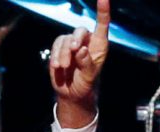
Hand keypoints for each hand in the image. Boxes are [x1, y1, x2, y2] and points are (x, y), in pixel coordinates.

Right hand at [48, 0, 110, 127]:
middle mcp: (86, 42)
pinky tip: (58, 67)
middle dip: (75, 39)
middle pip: (80, 30)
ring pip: (65, 39)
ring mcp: (72, 43)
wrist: (71, 92)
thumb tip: (80, 50)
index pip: (102, 25)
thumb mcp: (89, 77)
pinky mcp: (60, 47)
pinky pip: (56, 45)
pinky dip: (56, 55)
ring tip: (64, 67)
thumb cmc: (85, 84)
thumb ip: (86, 64)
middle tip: (73, 50)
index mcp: (99, 46)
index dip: (103, 11)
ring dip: (63, 53)